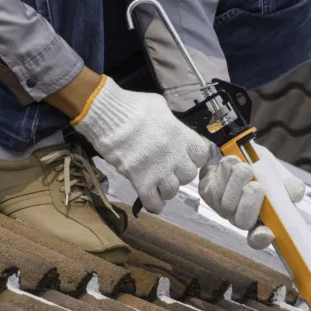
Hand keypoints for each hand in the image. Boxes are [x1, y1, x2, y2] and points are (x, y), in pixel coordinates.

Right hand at [70, 75, 211, 213]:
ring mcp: (159, 171)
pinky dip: (154, 204)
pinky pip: (154, 202)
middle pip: (188, 176)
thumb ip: (170, 122)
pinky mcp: (141, 182)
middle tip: (168, 169)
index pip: (202, 155)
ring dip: (166, 189)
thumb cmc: (133, 107)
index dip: (194, 157)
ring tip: (157, 183)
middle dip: (179, 174)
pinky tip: (151, 199)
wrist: (109, 117)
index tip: (185, 157)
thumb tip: (171, 129)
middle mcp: (174, 155)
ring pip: (172, 191)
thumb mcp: (160, 107)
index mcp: (181, 135)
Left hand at [199, 141, 304, 248]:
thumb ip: (290, 186)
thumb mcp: (279, 174)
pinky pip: (215, 186)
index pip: (259, 239)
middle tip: (257, 184)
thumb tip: (294, 194)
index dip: (261, 238)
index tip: (266, 232)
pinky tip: (231, 163)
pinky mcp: (207, 192)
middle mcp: (238, 216)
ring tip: (244, 167)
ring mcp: (220, 206)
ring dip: (238, 179)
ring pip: (227, 202)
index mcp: (259, 218)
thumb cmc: (259, 166)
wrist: (236, 147)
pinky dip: (226, 170)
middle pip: (242, 222)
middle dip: (251, 201)